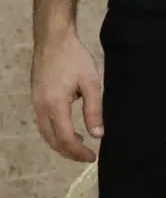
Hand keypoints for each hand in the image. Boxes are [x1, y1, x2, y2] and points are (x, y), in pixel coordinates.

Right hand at [31, 26, 101, 163]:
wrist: (53, 40)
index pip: (65, 139)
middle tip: (87, 156)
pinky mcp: (36, 99)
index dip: (78, 152)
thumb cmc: (74, 58)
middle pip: (53, 140)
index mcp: (55, 105)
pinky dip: (54, 134)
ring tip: (79, 147)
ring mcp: (35, 103)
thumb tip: (98, 134)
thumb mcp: (91, 83)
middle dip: (69, 152)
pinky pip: (43, 124)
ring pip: (45, 134)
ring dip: (61, 144)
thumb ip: (94, 110)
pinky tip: (67, 133)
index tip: (92, 157)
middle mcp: (40, 108)